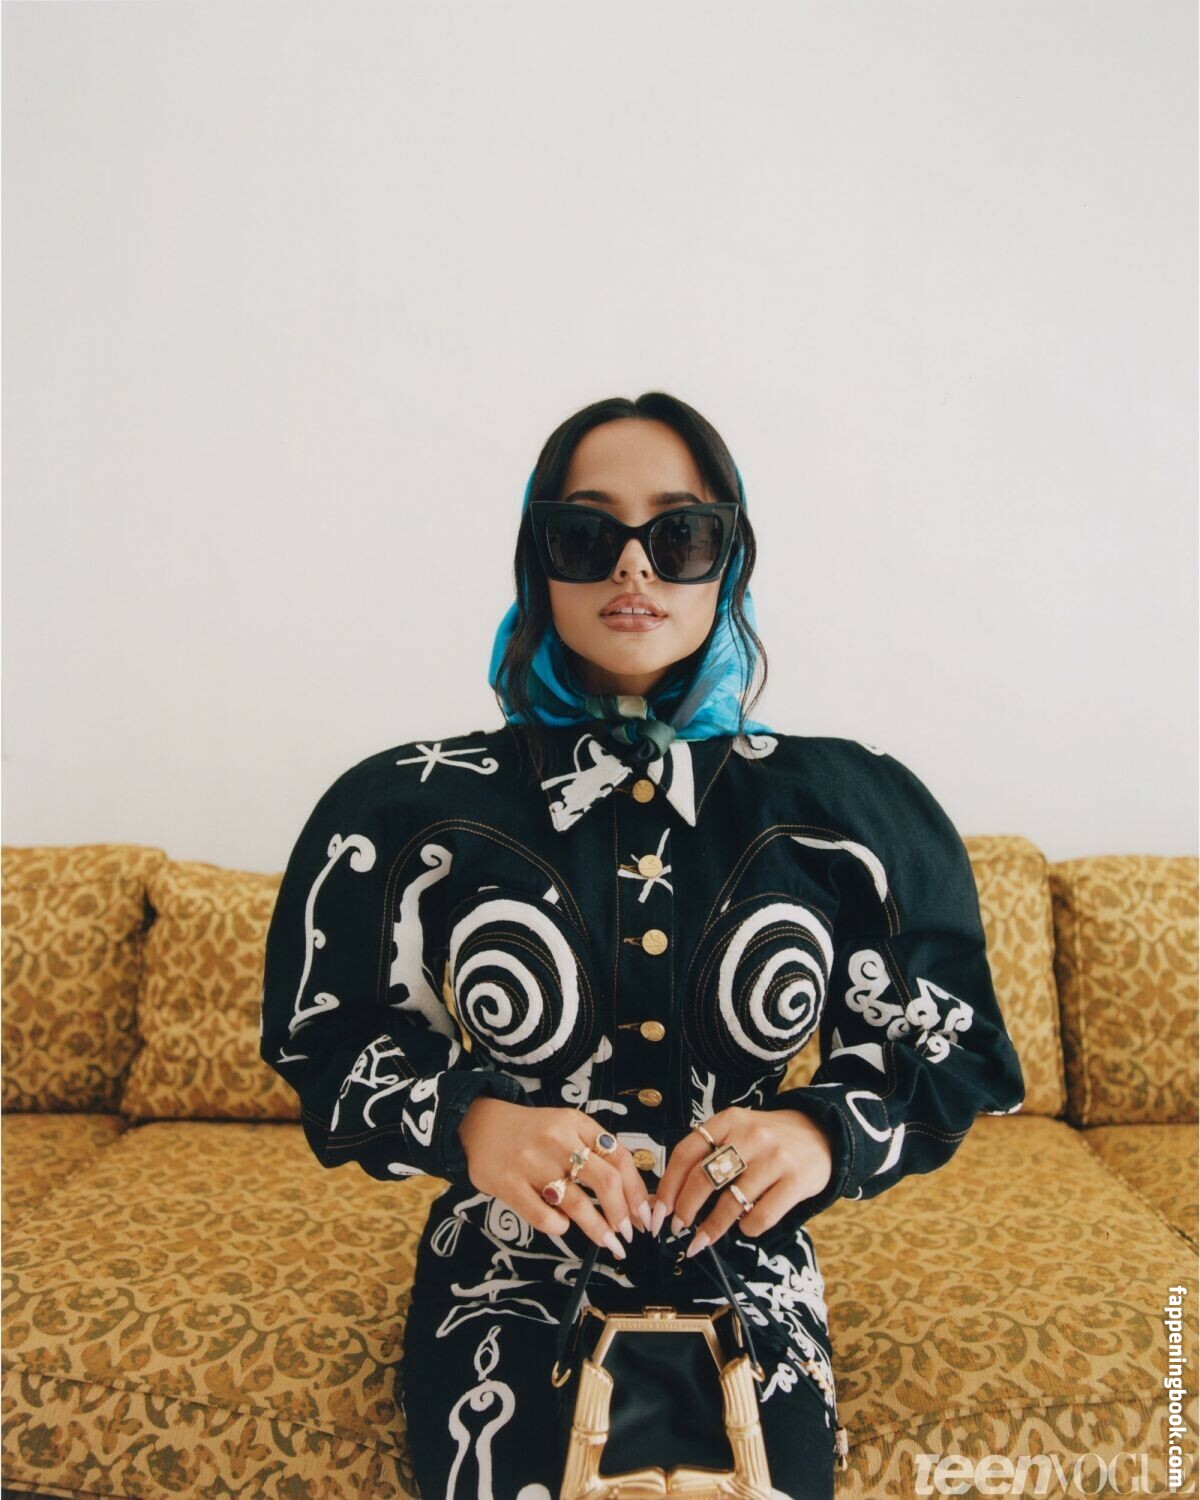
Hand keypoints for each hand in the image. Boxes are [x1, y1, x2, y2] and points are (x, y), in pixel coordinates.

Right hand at [458, 1097, 653, 1257]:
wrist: (479, 1125)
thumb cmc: (531, 1133)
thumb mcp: (566, 1127)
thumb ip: (594, 1151)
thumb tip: (631, 1194)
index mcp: (576, 1123)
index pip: (619, 1157)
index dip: (637, 1191)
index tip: (645, 1215)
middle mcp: (558, 1140)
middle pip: (606, 1181)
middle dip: (623, 1214)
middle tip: (628, 1234)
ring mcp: (532, 1163)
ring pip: (577, 1203)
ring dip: (598, 1229)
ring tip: (609, 1243)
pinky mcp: (509, 1184)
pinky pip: (543, 1216)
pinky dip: (559, 1227)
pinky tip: (563, 1227)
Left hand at [649, 1107, 834, 1255]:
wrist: (822, 1134)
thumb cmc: (768, 1141)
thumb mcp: (737, 1133)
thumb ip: (707, 1157)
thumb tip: (668, 1198)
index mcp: (728, 1120)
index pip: (685, 1153)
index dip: (668, 1186)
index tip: (659, 1211)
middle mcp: (750, 1135)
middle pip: (703, 1178)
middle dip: (685, 1210)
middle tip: (678, 1229)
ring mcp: (775, 1158)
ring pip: (731, 1202)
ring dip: (712, 1228)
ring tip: (702, 1240)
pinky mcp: (796, 1181)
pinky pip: (761, 1216)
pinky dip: (747, 1228)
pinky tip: (745, 1227)